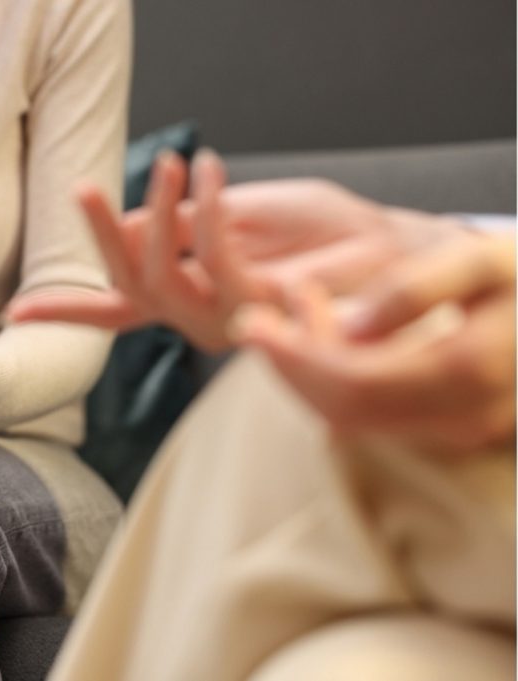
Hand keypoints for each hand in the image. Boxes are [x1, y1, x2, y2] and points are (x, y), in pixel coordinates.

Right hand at [7, 149, 472, 350]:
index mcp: (184, 296)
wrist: (382, 247)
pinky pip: (213, 256)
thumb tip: (124, 224)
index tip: (14, 315)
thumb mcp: (231, 215)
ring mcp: (226, 319)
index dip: (65, 310)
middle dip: (98, 237)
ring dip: (157, 215)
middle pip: (124, 288)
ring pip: (159, 279)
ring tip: (172, 163)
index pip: (114, 309)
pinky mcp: (260, 306)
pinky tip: (210, 168)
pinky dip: (206, 207)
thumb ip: (181, 226)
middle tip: (81, 184)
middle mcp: (195, 317)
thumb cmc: (311, 231)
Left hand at [234, 235, 515, 450]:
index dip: (292, 356)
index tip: (251, 321)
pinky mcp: (448, 428)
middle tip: (255, 319)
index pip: (352, 383)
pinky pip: (372, 415)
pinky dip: (332, 380)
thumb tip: (351, 328)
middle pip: (342, 409)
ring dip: (306, 372)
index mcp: (468, 371)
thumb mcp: (480, 260)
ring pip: (351, 419)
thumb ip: (416, 290)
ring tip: (294, 310)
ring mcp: (457, 430)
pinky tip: (325, 332)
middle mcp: (463, 416)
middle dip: (288, 366)